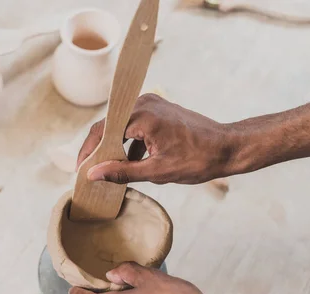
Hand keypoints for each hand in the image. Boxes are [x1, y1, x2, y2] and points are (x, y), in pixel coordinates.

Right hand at [76, 94, 235, 183]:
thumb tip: (93, 174)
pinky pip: (134, 126)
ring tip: (109, 170)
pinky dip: (129, 144)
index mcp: (142, 116)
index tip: (80, 170)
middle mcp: (144, 103)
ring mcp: (152, 104)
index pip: (102, 131)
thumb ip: (122, 172)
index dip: (88, 152)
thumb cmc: (198, 159)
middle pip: (109, 127)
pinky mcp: (158, 110)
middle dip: (100, 150)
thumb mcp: (157, 171)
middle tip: (91, 171)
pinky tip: (130, 163)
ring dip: (115, 148)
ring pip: (121, 127)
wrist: (228, 147)